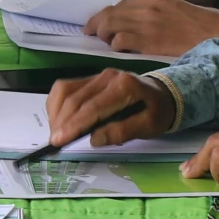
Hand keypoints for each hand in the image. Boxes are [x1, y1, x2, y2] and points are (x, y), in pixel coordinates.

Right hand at [44, 70, 175, 150]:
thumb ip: (122, 132)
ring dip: (56, 113)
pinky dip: (57, 104)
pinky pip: (66, 87)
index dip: (73, 125)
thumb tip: (94, 140)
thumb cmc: (157, 112)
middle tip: (54, 143)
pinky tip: (58, 119)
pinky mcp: (90, 78)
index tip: (59, 141)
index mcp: (124, 86)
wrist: (163, 93)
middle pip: (74, 99)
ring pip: (65, 90)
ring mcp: (97, 75)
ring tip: (56, 133)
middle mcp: (107, 76)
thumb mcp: (148, 126)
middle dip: (61, 122)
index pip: (92, 107)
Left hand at [84, 0, 218, 57]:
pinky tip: (120, 50)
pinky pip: (120, 41)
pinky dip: (116, 46)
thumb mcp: (177, 9)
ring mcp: (148, 24)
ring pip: (110, 25)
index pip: (122, 3)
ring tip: (105, 42)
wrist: (218, 34)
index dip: (107, 13)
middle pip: (111, 13)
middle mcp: (148, 7)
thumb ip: (155, 11)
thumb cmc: (202, 25)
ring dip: (104, 35)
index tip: (99, 21)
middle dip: (97, 23)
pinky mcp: (149, 41)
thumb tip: (134, 23)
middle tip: (89, 32)